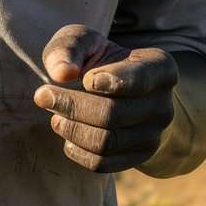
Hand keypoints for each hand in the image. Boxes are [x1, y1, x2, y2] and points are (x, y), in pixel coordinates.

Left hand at [33, 24, 177, 173]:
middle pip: (114, 113)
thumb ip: (69, 48)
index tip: (86, 79)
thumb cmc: (97, 59)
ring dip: (72, 130)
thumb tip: (61, 73)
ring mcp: (154, 134)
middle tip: (42, 95)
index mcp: (159, 67)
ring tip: (55, 116)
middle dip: (72, 105)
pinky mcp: (138, 157)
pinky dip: (78, 152)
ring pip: (107, 141)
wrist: (116, 91)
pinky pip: (104, 163)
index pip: (140, 78)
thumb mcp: (84, 41)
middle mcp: (163, 104)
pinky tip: (66, 137)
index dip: (111, 80)